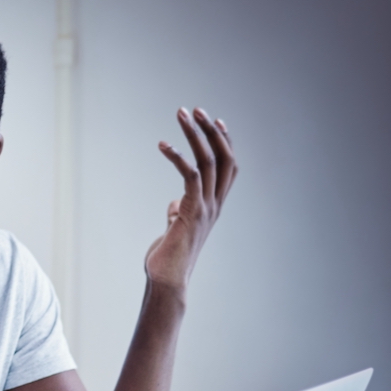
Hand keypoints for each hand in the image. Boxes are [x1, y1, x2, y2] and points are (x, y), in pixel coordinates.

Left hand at [147, 107, 237, 290]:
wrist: (167, 281)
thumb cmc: (167, 259)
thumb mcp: (175, 230)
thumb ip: (179, 214)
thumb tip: (175, 206)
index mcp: (213, 205)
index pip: (227, 167)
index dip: (224, 142)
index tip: (214, 120)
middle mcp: (215, 204)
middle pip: (223, 157)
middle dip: (211, 130)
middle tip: (194, 109)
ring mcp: (206, 208)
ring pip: (208, 161)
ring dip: (194, 134)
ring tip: (180, 114)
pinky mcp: (192, 212)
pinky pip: (189, 176)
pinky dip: (177, 156)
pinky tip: (163, 144)